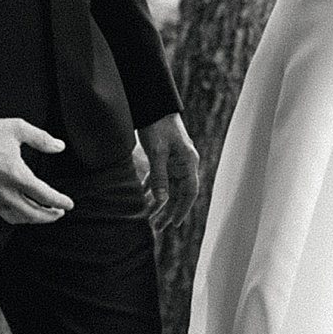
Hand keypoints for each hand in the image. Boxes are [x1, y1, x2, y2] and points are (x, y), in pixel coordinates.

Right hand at [0, 117, 72, 224]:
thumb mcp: (18, 128)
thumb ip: (42, 139)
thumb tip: (60, 147)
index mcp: (16, 174)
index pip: (44, 195)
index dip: (60, 202)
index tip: (68, 204)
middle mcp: (2, 191)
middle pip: (32, 214)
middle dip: (48, 216)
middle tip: (57, 213)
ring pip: (14, 217)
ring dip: (30, 218)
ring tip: (39, 213)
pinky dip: (8, 211)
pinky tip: (13, 205)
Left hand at [137, 112, 200, 232]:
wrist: (154, 106)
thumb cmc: (159, 126)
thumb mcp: (158, 152)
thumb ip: (160, 176)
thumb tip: (161, 200)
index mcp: (188, 162)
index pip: (190, 191)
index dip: (183, 209)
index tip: (175, 223)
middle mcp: (183, 164)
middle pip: (178, 193)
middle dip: (169, 210)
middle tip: (159, 227)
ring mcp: (174, 162)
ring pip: (168, 188)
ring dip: (159, 202)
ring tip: (149, 217)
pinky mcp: (163, 158)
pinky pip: (159, 179)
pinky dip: (151, 189)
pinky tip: (142, 198)